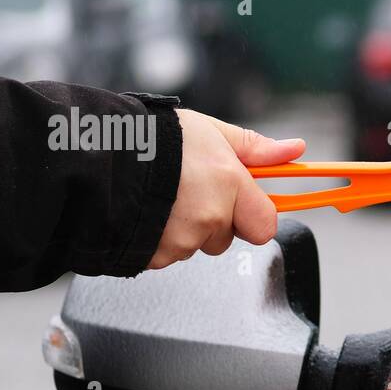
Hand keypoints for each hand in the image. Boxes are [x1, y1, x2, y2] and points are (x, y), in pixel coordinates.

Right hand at [148, 110, 304, 269]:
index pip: (265, 225)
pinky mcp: (155, 257)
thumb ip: (255, 147)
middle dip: (213, 221)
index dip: (253, 216)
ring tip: (160, 199)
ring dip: (183, 230)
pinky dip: (158, 240)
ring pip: (194, 246)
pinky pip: (167, 255)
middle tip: (187, 193)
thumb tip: (295, 150)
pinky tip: (146, 214)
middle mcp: (210, 217)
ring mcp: (181, 240)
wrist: (95, 156)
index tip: (241, 204)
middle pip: (226, 237)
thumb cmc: (153, 139)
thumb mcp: (210, 132)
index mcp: (229, 185)